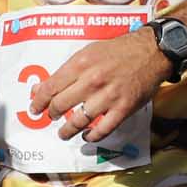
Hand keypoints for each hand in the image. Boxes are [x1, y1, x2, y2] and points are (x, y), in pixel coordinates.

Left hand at [30, 25, 167, 143]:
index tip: (35, 108)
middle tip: (51, 117)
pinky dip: (92, 136)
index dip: (39, 101)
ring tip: (63, 133)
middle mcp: (91, 81)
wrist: (151, 52)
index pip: (50, 87)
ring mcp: (108, 96)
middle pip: (60, 105)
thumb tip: (43, 87)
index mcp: (80, 64)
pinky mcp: (123, 108)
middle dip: (52, 114)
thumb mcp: (89, 52)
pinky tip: (87, 135)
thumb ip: (68, 70)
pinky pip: (103, 129)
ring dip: (67, 130)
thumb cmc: (119, 50)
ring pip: (78, 121)